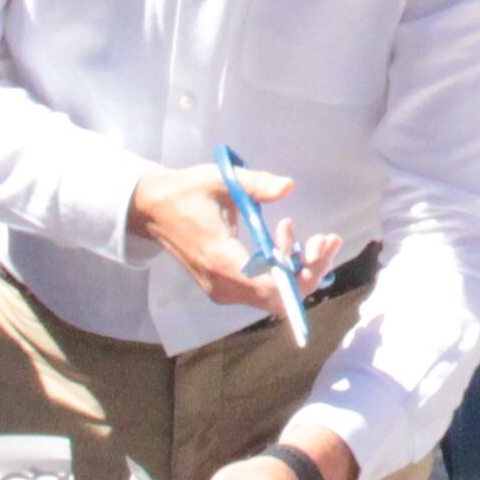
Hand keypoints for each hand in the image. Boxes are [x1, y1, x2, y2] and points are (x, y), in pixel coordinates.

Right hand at [130, 164, 304, 310]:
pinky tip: (286, 241)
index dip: (304, 272)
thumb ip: (256, 184)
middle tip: (326, 239)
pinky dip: (283, 271)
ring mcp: (223, 292)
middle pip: (280, 298)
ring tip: (305, 235)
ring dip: (299, 270)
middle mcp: (223, 286)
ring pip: (275, 297)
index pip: (273, 285)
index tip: (321, 244)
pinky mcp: (225, 288)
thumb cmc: (187, 192)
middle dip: (310, 270)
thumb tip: (287, 186)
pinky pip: (263, 290)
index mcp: (221, 261)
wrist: (152, 210)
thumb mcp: (222, 180)